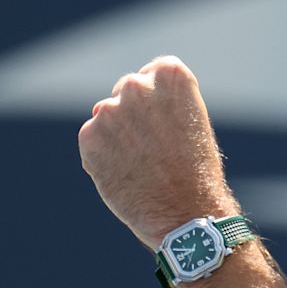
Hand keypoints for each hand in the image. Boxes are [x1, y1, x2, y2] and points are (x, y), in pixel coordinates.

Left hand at [78, 56, 235, 248]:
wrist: (185, 213)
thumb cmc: (197, 171)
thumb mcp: (192, 122)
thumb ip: (162, 103)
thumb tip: (126, 104)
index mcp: (170, 75)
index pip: (154, 73)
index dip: (160, 101)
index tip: (168, 124)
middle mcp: (137, 85)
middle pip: (128, 90)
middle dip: (135, 115)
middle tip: (153, 148)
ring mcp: (110, 110)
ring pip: (108, 116)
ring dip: (118, 136)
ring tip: (141, 164)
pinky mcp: (90, 136)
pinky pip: (92, 139)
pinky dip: (103, 155)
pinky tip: (125, 173)